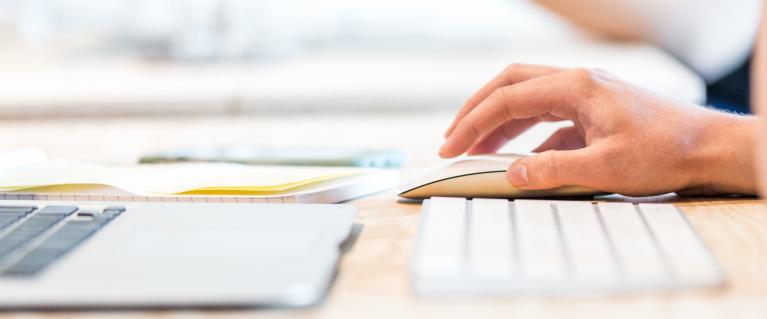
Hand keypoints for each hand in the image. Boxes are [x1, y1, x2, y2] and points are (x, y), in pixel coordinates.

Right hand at [440, 64, 756, 195]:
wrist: (709, 148)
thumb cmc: (665, 152)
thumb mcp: (605, 168)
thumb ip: (552, 169)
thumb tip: (511, 173)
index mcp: (576, 87)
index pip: (508, 99)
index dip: (473, 123)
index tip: (451, 146)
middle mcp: (577, 82)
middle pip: (510, 84)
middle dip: (476, 111)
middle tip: (452, 138)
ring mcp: (586, 94)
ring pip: (527, 98)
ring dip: (499, 122)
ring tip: (475, 149)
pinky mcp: (593, 110)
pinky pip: (548, 118)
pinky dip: (526, 135)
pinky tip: (519, 159)